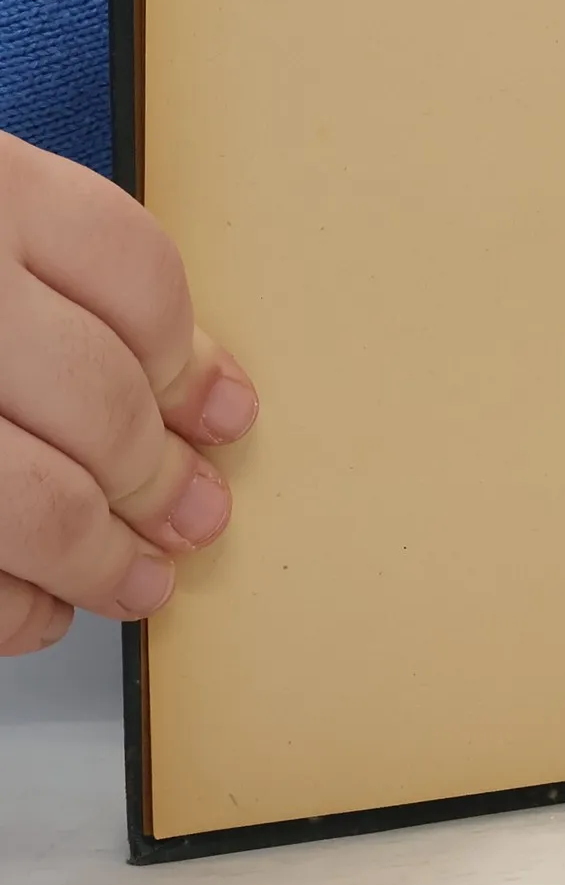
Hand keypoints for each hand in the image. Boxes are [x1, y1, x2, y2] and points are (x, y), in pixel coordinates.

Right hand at [0, 132, 255, 654]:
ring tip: (138, 580)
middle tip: (194, 514)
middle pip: (98, 399)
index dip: (190, 359)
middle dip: (157, 477)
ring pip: (33, 502)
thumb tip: (197, 390)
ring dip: (100, 558)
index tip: (222, 412)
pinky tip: (31, 609)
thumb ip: (52, 275)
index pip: (135, 276)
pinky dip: (3, 605)